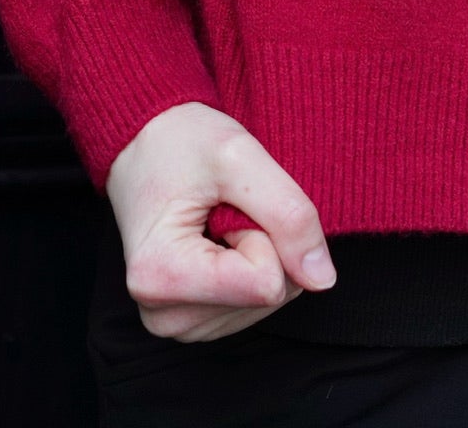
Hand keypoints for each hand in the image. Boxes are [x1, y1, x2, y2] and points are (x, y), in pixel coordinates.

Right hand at [106, 101, 336, 342]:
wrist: (145, 144)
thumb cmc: (182, 143)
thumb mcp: (240, 156)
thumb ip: (288, 213)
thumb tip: (322, 278)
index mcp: (161, 277)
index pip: (266, 282)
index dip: (264, 229)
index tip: (227, 201)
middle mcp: (163, 315)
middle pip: (269, 296)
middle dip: (262, 241)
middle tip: (222, 207)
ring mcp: (177, 324)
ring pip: (268, 302)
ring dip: (257, 251)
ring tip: (217, 219)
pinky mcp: (193, 321)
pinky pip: (257, 304)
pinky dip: (250, 264)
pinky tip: (218, 237)